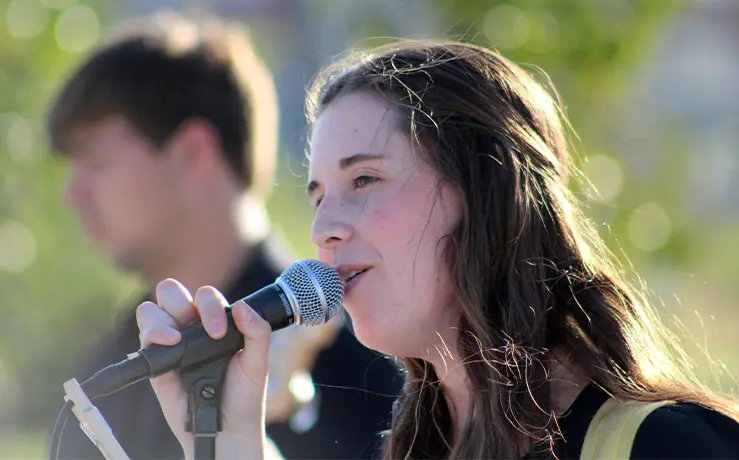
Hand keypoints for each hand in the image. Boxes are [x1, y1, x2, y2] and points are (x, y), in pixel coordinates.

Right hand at [136, 279, 271, 458]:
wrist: (228, 428)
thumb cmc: (244, 394)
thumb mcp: (258, 362)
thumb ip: (258, 332)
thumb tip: (241, 306)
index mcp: (215, 321)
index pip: (205, 296)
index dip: (211, 306)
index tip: (220, 332)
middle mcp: (190, 328)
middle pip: (171, 293)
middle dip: (181, 301)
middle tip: (200, 330)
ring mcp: (171, 344)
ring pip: (150, 311)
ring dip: (161, 317)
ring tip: (177, 339)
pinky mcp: (157, 364)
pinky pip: (144, 339)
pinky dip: (152, 334)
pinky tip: (169, 344)